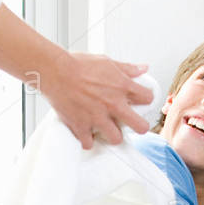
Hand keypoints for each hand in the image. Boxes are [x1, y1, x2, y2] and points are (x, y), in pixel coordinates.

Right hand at [39, 53, 154, 148]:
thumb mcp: (106, 61)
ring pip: (116, 139)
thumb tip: (143, 68)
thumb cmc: (78, 65)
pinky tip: (87, 134)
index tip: (140, 101)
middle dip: (140, 127)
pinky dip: (88, 140)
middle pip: (140, 127)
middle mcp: (113, 104)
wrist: (55, 72)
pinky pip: (89, 143)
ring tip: (108, 130)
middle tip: (133, 124)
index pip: (148, 98)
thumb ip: (127, 68)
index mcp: (122, 86)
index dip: (146, 100)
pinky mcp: (82, 126)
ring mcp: (98, 118)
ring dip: (113, 135)